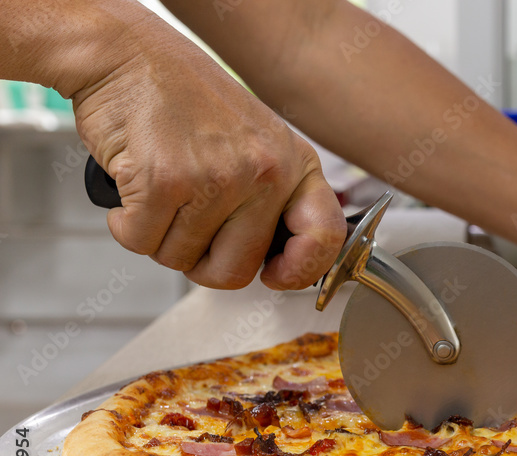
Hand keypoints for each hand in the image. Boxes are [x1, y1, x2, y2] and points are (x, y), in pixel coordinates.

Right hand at [71, 16, 344, 289]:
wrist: (127, 55)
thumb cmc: (186, 100)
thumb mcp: (257, 142)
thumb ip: (274, 198)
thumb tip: (276, 262)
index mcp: (294, 164)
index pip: (324, 237)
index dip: (300, 270)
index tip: (274, 275)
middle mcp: (265, 173)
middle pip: (235, 270)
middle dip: (201, 261)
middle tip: (186, 226)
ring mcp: (218, 178)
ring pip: (182, 259)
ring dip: (159, 237)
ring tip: (160, 192)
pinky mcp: (165, 181)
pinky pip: (141, 242)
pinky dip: (127, 225)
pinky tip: (134, 189)